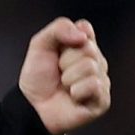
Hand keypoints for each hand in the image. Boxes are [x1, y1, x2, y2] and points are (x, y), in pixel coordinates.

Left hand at [18, 17, 110, 134]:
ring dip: (69, 78)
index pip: (85, 28)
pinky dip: (77, 91)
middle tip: (59, 73)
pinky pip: (94, 85)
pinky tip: (73, 97)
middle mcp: (96, 61)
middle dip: (65, 61)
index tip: (58, 50)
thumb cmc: (38, 78)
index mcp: (83, 46)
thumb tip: (82, 35)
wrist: (32, 106)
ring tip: (64, 86)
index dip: (69, 38)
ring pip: (90, 66)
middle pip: (88, 48)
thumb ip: (59, 28)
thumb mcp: (40, 45)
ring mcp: (101, 80)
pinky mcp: (102, 99)